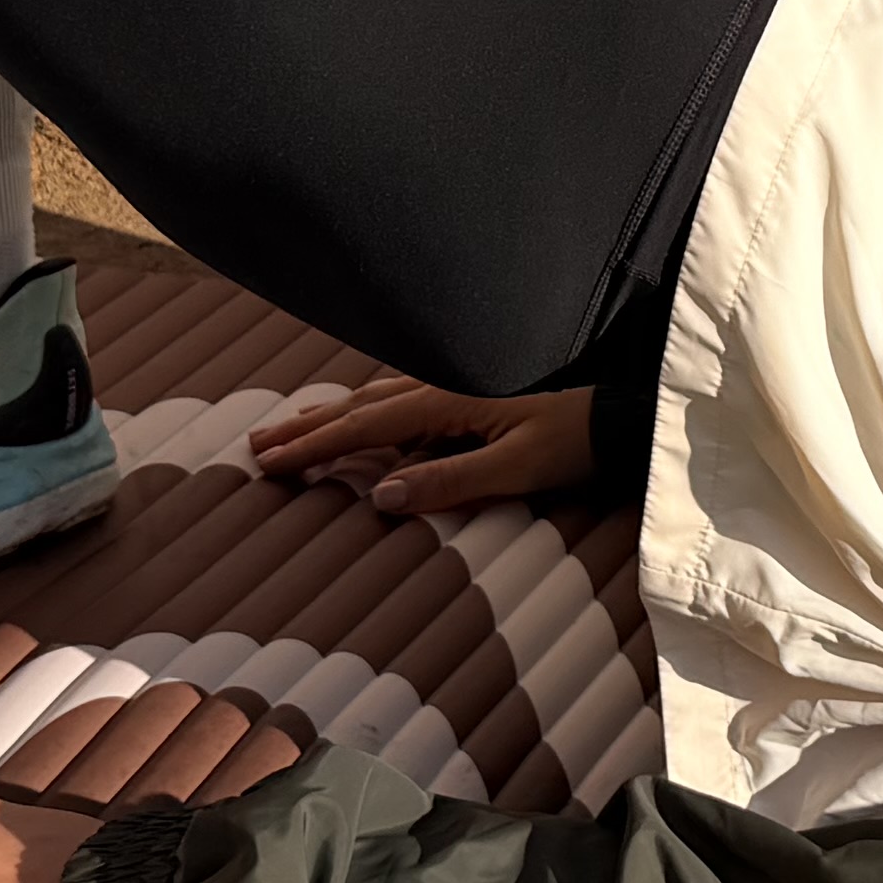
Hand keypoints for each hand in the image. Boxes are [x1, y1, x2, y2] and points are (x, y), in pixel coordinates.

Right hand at [243, 369, 598, 512]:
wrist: (624, 412)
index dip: (314, 445)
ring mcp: (457, 390)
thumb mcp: (517, 467)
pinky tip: (361, 422)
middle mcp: (444, 387)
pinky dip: (368, 415)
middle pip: (361, 407)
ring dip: (333, 417)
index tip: (269, 461)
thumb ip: (450, 481)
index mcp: (448, 400)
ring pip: (378, 402)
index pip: (365, 426)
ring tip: (293, 428)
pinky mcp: (472, 399)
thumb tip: (382, 495)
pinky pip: (404, 405)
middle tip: (258, 444)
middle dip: (308, 427)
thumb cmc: (577, 439)